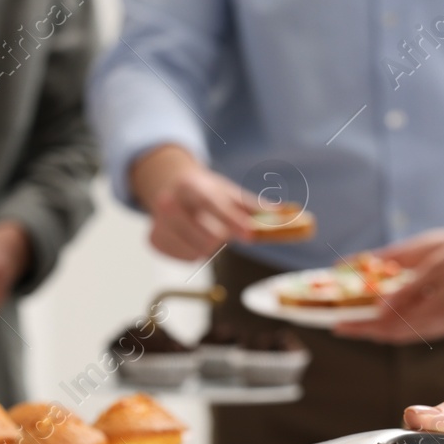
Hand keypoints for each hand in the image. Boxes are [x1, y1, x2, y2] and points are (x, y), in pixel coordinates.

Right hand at [129, 144, 256, 259]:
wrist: (168, 188)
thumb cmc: (205, 192)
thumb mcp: (228, 191)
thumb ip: (255, 206)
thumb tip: (289, 216)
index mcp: (190, 185)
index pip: (213, 204)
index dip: (232, 221)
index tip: (249, 235)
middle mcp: (169, 202)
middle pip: (207, 236)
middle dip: (221, 237)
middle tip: (222, 230)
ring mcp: (159, 223)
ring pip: (198, 251)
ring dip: (210, 246)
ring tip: (204, 230)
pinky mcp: (154, 241)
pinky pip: (186, 258)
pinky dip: (195, 251)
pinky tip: (189, 237)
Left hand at [333, 227, 443, 344]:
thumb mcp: (435, 258)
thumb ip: (405, 285)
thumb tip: (377, 304)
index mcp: (440, 311)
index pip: (389, 327)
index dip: (360, 327)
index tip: (335, 327)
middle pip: (398, 335)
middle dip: (369, 330)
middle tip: (343, 324)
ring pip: (413, 332)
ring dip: (386, 327)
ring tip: (362, 319)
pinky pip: (427, 326)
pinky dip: (407, 321)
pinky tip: (396, 313)